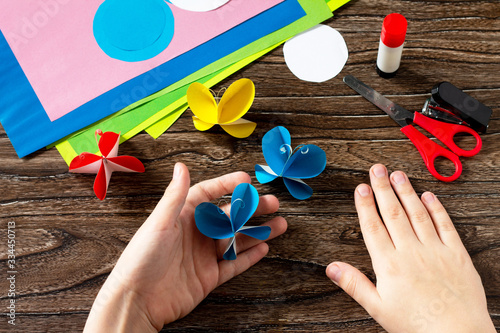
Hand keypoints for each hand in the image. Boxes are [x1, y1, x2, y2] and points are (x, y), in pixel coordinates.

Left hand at [84, 163, 286, 331]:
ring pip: (237, 239)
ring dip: (258, 231)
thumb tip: (181, 167)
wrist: (137, 299)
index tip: (245, 179)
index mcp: (182, 217)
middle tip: (272, 203)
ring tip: (279, 224)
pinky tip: (264, 247)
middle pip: (230, 216)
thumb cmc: (142, 258)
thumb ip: (175, 195)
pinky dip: (249, 256)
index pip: (208, 194)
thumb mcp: (160, 222)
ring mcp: (204, 256)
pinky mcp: (208, 277)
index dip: (227, 185)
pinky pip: (234, 264)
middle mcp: (196, 234)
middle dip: (252, 209)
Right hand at [326, 164, 494, 332]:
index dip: (365, 205)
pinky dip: (436, 209)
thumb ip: (354, 285)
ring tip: (398, 174)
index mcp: (389, 264)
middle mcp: (411, 252)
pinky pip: (445, 225)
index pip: (373, 226)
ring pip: (417, 213)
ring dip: (406, 192)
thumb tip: (332, 268)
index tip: (360, 188)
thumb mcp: (378, 308)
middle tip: (377, 169)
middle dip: (383, 188)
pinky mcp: (457, 254)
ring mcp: (435, 250)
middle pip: (393, 213)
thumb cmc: (417, 325)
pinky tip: (428, 196)